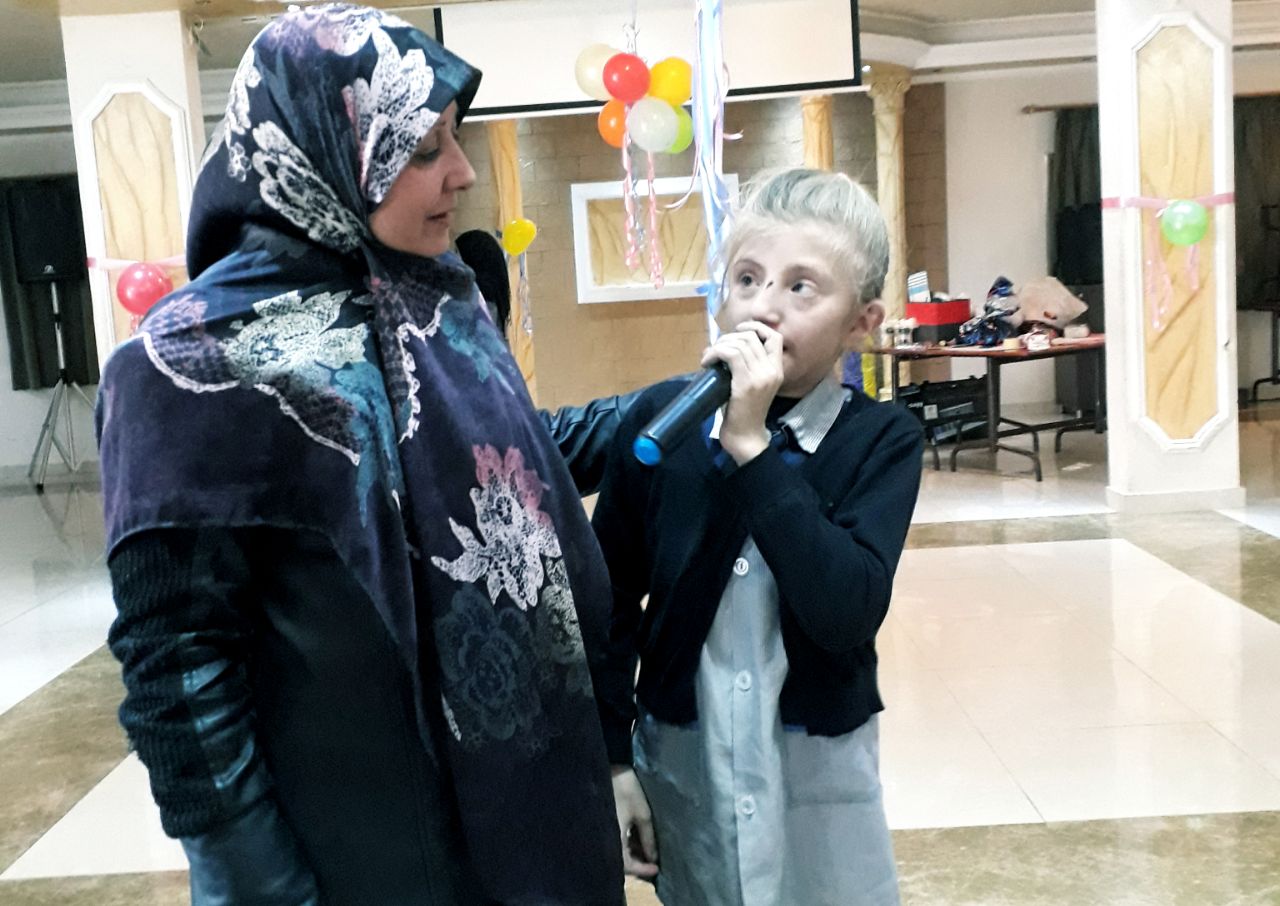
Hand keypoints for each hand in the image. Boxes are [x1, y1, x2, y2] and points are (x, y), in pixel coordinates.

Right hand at [611, 766, 658, 877]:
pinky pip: (613, 840)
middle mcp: (604, 838)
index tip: (656, 869)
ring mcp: (602, 830)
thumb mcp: (642, 814)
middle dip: (637, 863)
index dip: (643, 870)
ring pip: (616, 851)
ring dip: (631, 853)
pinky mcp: (602, 823)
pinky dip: (625, 844)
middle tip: (652, 862)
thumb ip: (647, 838)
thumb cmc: (626, 790)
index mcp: (613, 839)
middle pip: (619, 861)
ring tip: (647, 850)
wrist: (607, 768)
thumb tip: (652, 858)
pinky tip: (636, 839)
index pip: (627, 866)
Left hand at [700, 321, 783, 464]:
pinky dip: (715, 352)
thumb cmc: (744, 413)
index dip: (756, 327)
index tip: (738, 331)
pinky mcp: (746, 383)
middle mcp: (772, 371)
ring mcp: (761, 376)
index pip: (774, 337)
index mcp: (777, 370)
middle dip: (729, 337)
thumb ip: (745, 367)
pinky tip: (706, 362)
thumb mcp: (750, 385)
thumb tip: (725, 346)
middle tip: (715, 349)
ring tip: (709, 357)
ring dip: (719, 345)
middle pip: (752, 336)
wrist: (745, 437)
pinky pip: (730, 354)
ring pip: (740, 343)